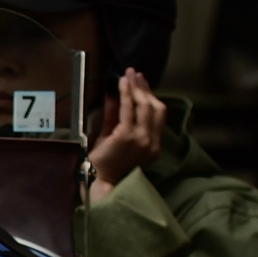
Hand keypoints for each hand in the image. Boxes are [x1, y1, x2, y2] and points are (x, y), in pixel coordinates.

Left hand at [89, 69, 165, 202]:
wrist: (99, 182)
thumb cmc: (104, 163)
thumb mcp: (111, 137)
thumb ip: (114, 117)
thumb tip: (113, 96)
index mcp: (153, 145)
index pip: (158, 115)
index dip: (151, 97)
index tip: (143, 85)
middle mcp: (151, 142)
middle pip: (155, 107)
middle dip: (145, 88)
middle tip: (135, 74)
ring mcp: (142, 139)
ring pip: (145, 106)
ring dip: (136, 88)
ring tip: (129, 76)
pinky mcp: (128, 136)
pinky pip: (129, 109)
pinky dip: (126, 94)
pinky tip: (122, 84)